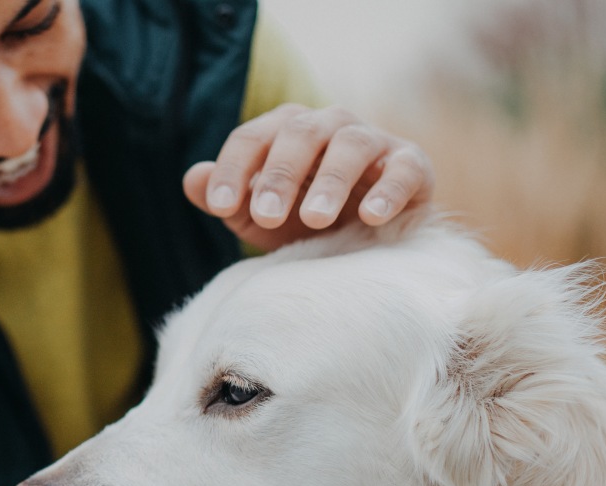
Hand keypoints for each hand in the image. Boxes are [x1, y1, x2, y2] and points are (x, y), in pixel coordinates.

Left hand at [183, 104, 434, 250]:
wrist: (367, 240)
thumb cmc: (304, 222)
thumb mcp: (259, 217)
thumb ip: (227, 199)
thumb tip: (193, 179)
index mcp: (286, 129)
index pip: (252, 138)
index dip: (234, 169)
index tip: (221, 205)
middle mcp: (329, 125)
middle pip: (300, 133)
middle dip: (280, 174)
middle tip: (266, 216)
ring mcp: (373, 142)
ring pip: (351, 144)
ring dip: (331, 180)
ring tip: (314, 220)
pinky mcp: (412, 165)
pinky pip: (404, 168)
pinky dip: (388, 190)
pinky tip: (370, 216)